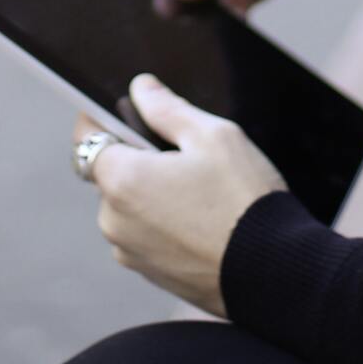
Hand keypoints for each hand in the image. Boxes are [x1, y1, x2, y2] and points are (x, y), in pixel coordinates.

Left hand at [76, 77, 288, 317]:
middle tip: (185, 158)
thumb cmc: (244, 202)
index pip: (88, 136)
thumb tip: (141, 89)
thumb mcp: (213, 136)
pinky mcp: (150, 274)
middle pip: (111, 173)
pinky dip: (164, 225)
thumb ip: (167, 109)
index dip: (106, 119)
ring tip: (200, 195)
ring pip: (129, 206)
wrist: (274, 272)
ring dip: (152, 195)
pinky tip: (202, 222)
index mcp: (122, 180)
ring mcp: (130, 252)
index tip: (130, 114)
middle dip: (139, 160)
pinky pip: (145, 236)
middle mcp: (114, 220)